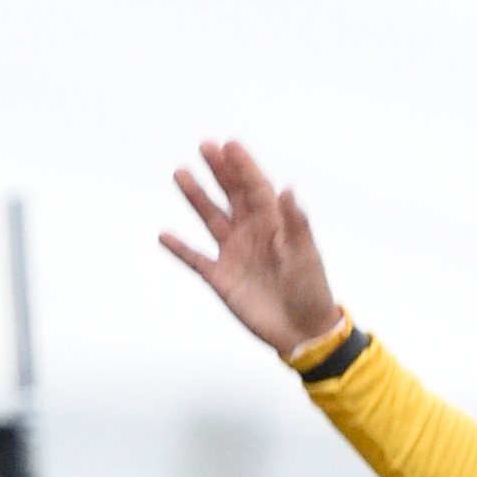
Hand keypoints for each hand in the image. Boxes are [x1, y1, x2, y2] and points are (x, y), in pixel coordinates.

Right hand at [162, 139, 339, 355]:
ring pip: (211, 218)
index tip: (230, 144)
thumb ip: (297, 223)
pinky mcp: (222, 278)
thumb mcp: (307, 256)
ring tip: (181, 173)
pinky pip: (196, 259)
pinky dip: (180, 249)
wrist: (303, 332)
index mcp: (274, 224)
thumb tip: (288, 190)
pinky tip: (165, 235)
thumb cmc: (311, 291)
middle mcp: (251, 232)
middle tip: (205, 146)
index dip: (243, 166)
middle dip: (219, 171)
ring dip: (196, 197)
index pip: (255, 187)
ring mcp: (235, 254)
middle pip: (231, 194)